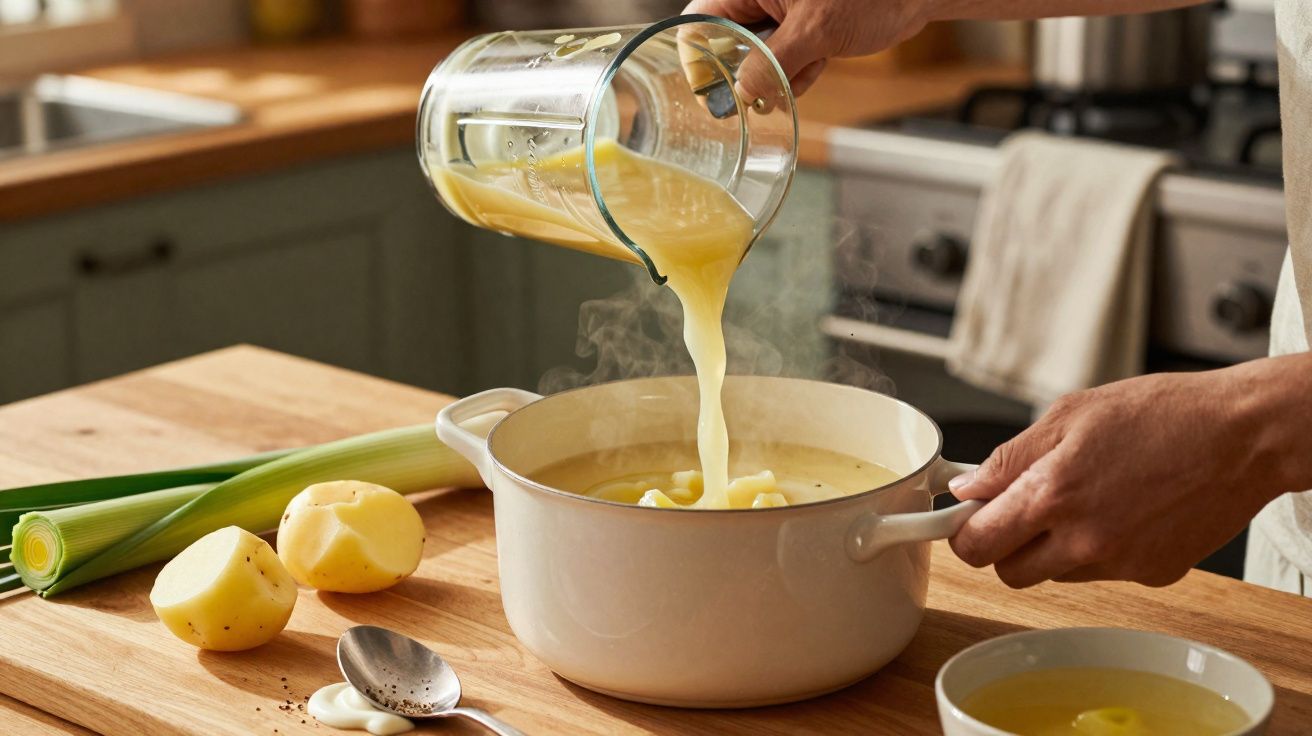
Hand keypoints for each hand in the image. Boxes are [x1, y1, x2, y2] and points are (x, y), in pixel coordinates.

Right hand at [682, 0, 932, 96]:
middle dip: (749, 71)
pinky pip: (782, 59)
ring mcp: (779, 12)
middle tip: (768, 88)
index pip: (700, 24)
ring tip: (808, 65)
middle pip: (727, 43)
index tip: (714, 94)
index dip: (700, 61)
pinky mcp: (800, 27)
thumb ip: (770, 64)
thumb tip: (743, 93)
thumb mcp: (814, 31)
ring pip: (756, 56)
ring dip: (778, 74)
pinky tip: (819, 61)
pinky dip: (797, 70)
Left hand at [948, 356, 1310, 588]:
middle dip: (1004, 544)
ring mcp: (1120, 564)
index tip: (966, 518)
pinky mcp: (1152, 575)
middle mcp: (1083, 540)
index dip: (963, 532)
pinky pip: (1101, 574)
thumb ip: (1010, 458)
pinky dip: (1099, 550)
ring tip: (1084, 499)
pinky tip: (1122, 510)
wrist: (1244, 436)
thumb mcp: (1070, 414)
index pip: (976, 545)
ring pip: (1055, 574)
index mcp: (1053, 494)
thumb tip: (967, 486)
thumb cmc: (1163, 414)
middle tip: (1020, 509)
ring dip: (1052, 548)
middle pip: (1008, 572)